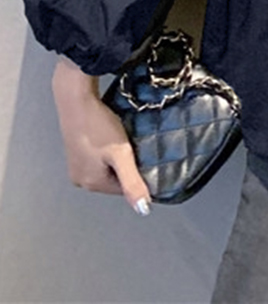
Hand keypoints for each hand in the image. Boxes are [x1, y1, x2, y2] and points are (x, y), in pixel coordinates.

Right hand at [52, 57, 150, 214]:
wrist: (77, 100)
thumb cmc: (99, 126)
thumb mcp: (121, 154)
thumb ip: (132, 182)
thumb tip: (143, 209)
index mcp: (91, 183)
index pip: (124, 189)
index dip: (139, 175)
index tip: (149, 159)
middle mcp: (80, 179)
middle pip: (115, 179)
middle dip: (128, 166)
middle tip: (138, 148)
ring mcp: (76, 165)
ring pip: (107, 168)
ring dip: (119, 158)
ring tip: (127, 142)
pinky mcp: (76, 151)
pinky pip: (99, 158)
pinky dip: (109, 151)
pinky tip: (114, 138)